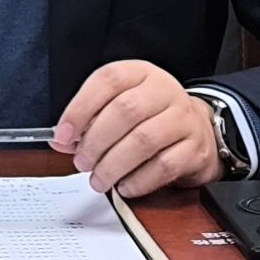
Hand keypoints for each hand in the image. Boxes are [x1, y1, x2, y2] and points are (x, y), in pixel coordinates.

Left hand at [51, 60, 221, 196]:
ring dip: (114, 165)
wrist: (198, 129)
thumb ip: (89, 121)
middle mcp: (164, 90)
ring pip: (144, 140)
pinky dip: (139, 180)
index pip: (107, 80)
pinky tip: (125, 186)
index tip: (64, 135)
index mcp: (140, 73)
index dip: (80, 108)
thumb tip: (61, 140)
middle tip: (82, 162)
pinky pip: (164, 166)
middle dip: (96, 142)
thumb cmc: (151, 117)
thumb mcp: (120, 107)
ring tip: (99, 179)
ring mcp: (184, 118)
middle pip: (125, 111)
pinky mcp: (195, 148)